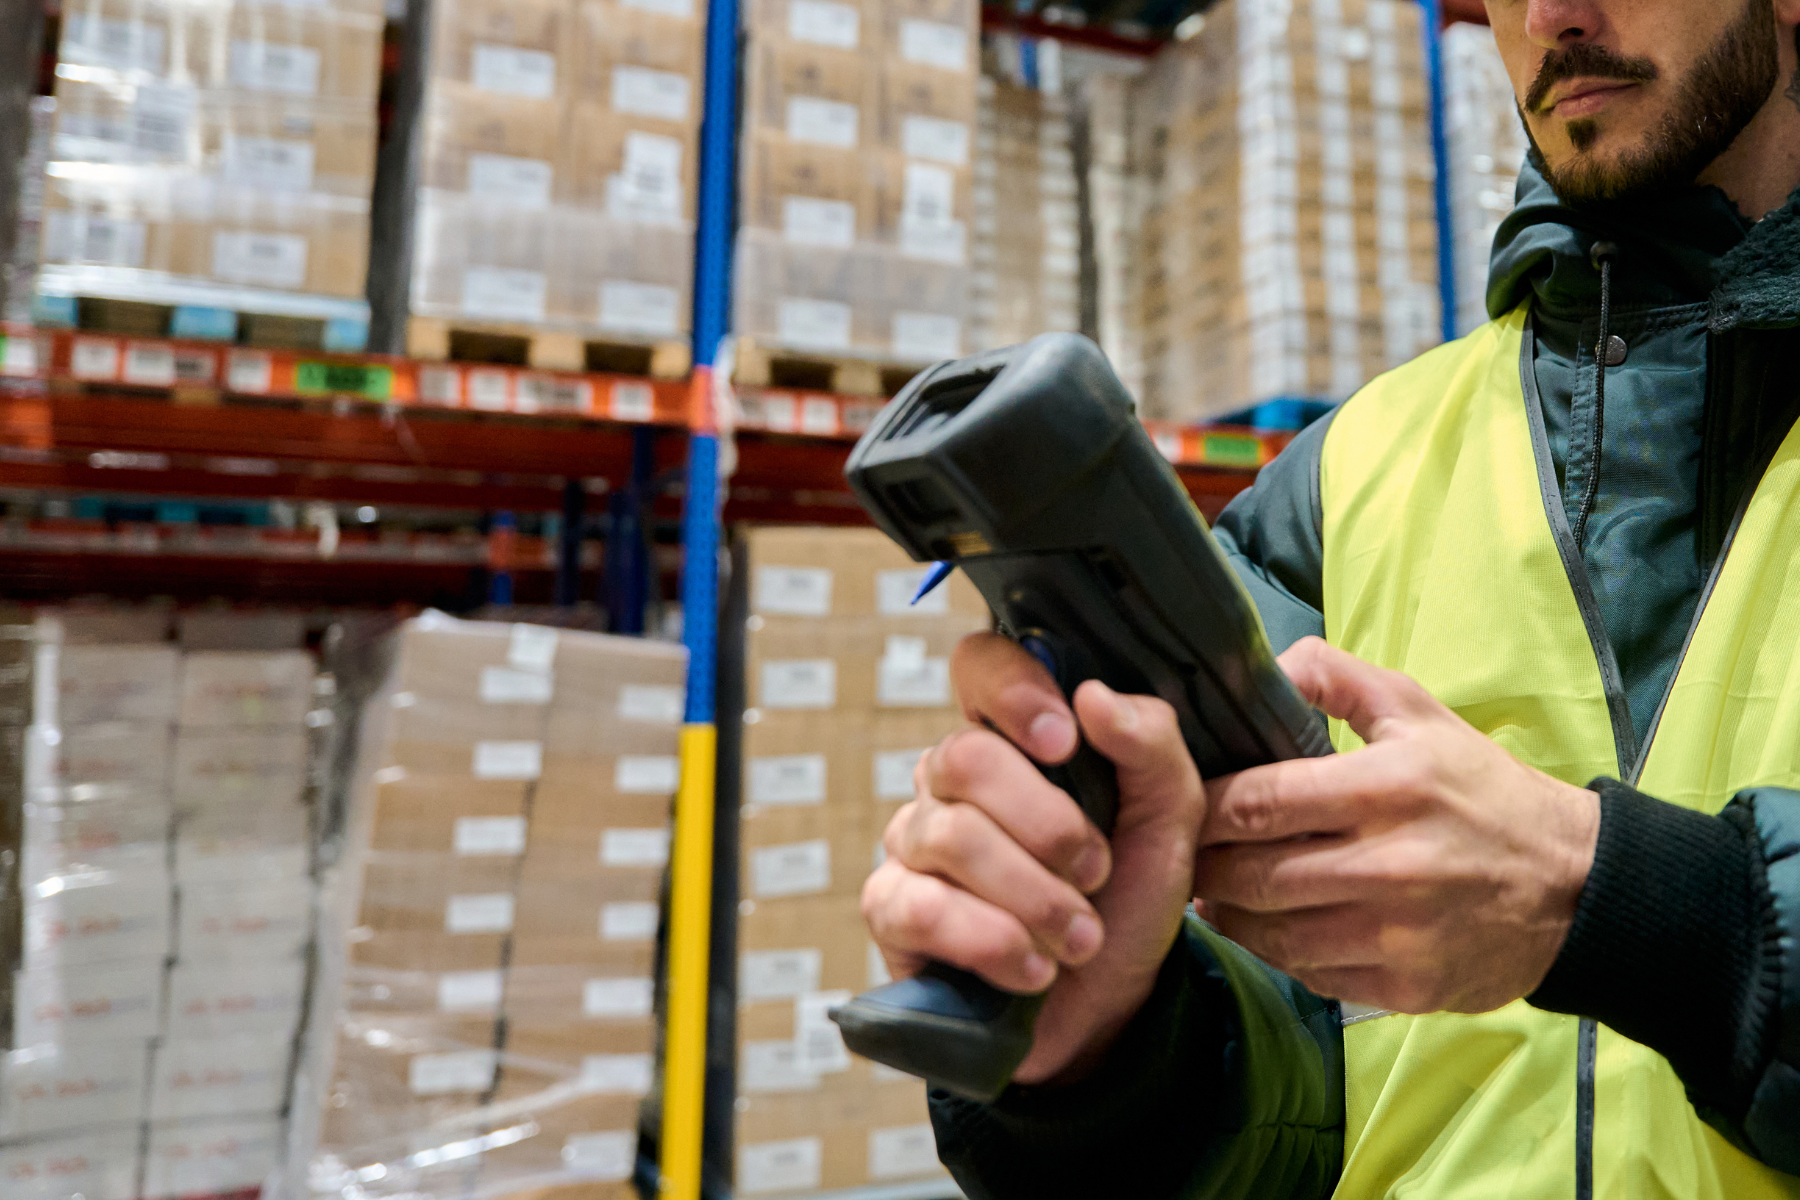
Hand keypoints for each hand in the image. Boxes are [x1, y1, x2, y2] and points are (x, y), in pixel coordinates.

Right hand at [862, 632, 1205, 1084]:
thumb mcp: (1171, 820)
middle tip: (1096, 873)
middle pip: (966, 758)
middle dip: (1049, 826)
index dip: (1012, 691)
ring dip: (1036, 898)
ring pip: (952, 836)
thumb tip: (1092, 695)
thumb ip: (1151, 746)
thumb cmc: (1130, 899)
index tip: (1063, 741)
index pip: (978, 665)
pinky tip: (1032, 971)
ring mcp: (913, 842)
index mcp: (1014, 739)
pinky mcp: (890, 910)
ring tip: (1080, 939)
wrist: (1111, 1010)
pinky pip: (920, 906)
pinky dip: (992, 941)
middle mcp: (950, 780)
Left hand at [1194, 637, 1600, 1014]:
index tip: (1184, 799)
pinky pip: (1308, 974)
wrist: (1574, 885)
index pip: (1260, 801)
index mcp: (1389, 787)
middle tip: (1183, 848)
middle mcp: (1391, 864)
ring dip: (1228, 911)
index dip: (1205, 806)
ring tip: (1213, 887)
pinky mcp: (1404, 986)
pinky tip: (1266, 925)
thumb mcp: (1416, 711)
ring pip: (1271, 932)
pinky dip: (1275, 950)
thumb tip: (1263, 669)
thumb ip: (1334, 677)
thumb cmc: (1480, 788)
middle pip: (1252, 874)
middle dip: (1203, 862)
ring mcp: (1397, 934)